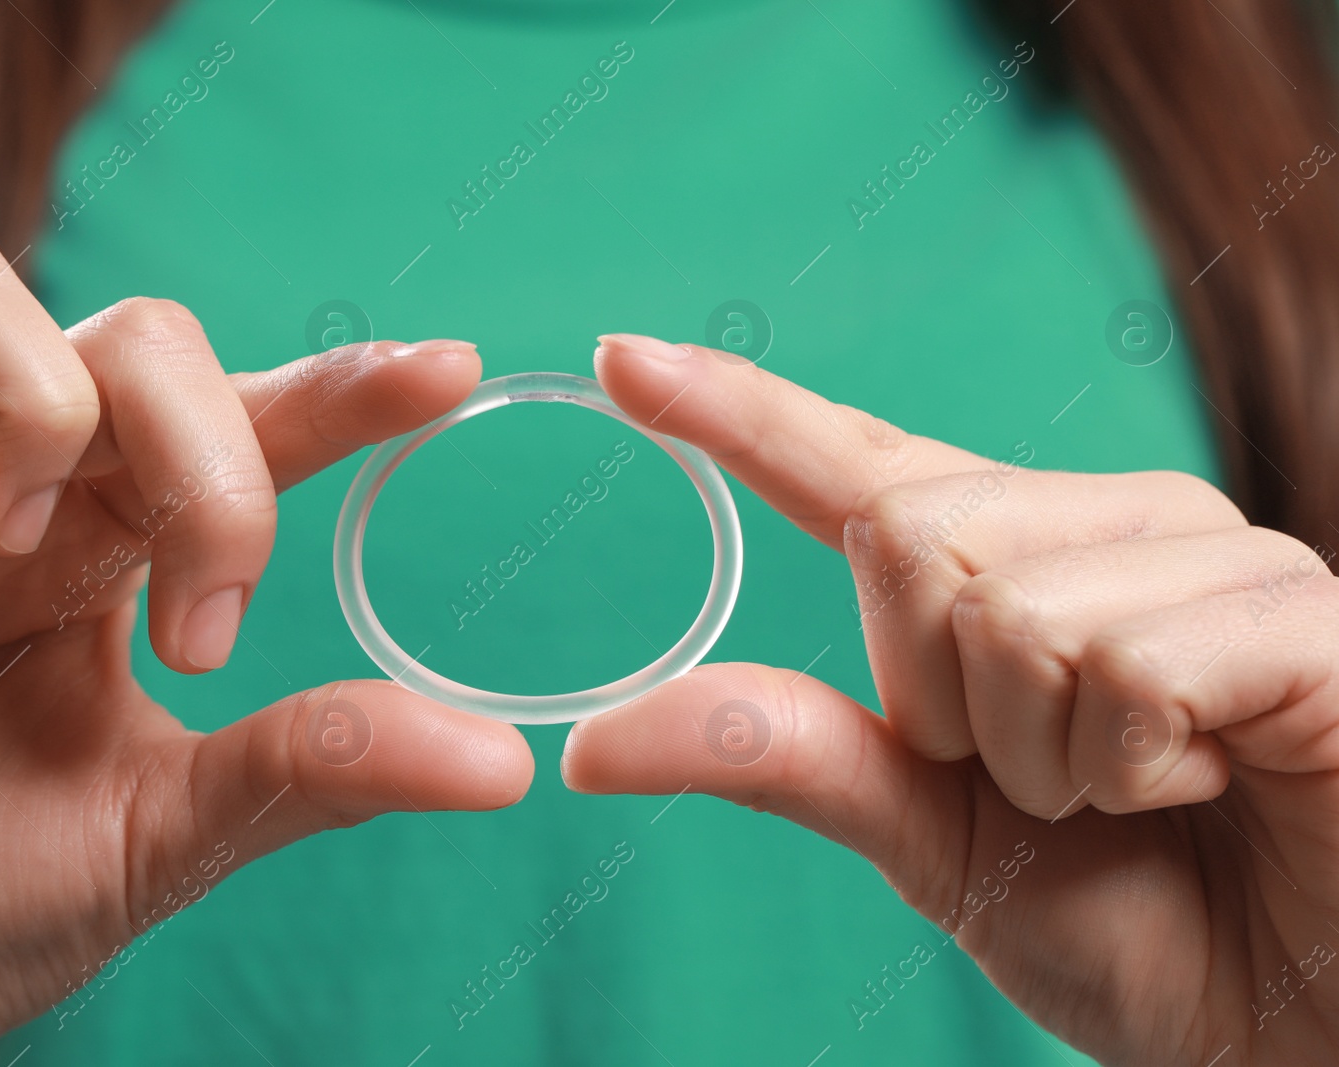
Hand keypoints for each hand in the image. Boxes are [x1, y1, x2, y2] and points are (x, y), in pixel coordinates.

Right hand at [0, 232, 532, 1065]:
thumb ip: (316, 773)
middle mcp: (13, 499)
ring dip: (54, 418)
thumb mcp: (169, 834)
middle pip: (138, 337)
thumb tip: (502, 765)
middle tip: (205, 625)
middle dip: (208, 454)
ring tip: (36, 565)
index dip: (342, 386)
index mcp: (112, 555)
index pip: (244, 424)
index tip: (449, 372)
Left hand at [564, 333, 1338, 1065]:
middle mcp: (1111, 527)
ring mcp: (1214, 557)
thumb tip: (594, 745)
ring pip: (1008, 613)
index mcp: (1016, 561)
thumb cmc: (1125, 919)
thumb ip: (786, 757)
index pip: (854, 465)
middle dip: (940, 704)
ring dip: (1043, 761)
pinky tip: (1210, 785)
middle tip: (1045, 780)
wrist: (1285, 1023)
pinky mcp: (1302, 618)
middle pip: (906, 534)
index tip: (620, 359)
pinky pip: (1125, 670)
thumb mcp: (925, 834)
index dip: (736, 413)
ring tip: (1138, 795)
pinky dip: (1131, 772)